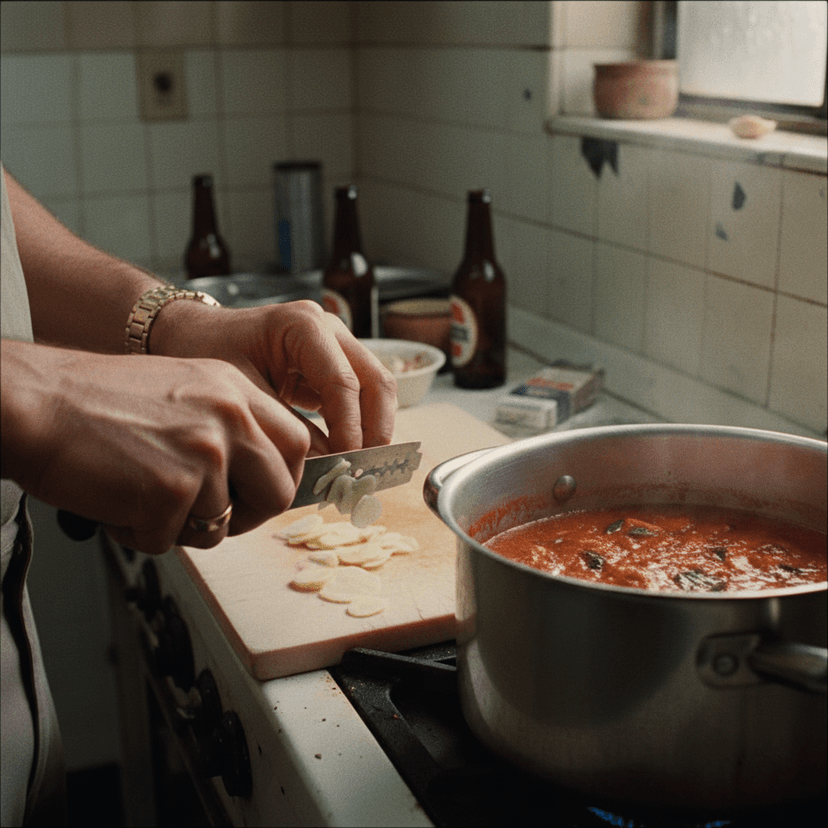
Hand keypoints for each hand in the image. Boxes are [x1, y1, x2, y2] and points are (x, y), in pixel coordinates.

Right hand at [2, 340, 311, 553]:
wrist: (35, 401)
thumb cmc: (98, 402)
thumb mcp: (186, 390)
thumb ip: (231, 425)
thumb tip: (262, 474)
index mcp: (236, 389)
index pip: (297, 443)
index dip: (281, 478)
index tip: (258, 493)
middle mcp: (230, 417)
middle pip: (280, 492)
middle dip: (248, 516)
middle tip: (210, 516)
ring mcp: (204, 453)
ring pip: (221, 525)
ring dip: (180, 525)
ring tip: (139, 495)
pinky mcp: (171, 490)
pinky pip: (169, 540)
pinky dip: (139, 534)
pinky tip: (115, 502)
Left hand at [150, 300, 397, 453]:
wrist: (193, 335)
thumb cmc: (207, 354)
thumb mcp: (241, 393)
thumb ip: (283, 428)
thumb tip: (325, 469)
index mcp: (303, 326)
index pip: (343, 382)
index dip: (350, 428)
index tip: (345, 464)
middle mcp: (329, 330)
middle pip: (376, 381)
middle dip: (376, 430)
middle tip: (365, 471)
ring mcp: (336, 345)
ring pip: (377, 389)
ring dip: (374, 431)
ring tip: (361, 469)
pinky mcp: (334, 366)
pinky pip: (361, 397)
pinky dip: (360, 427)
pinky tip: (349, 457)